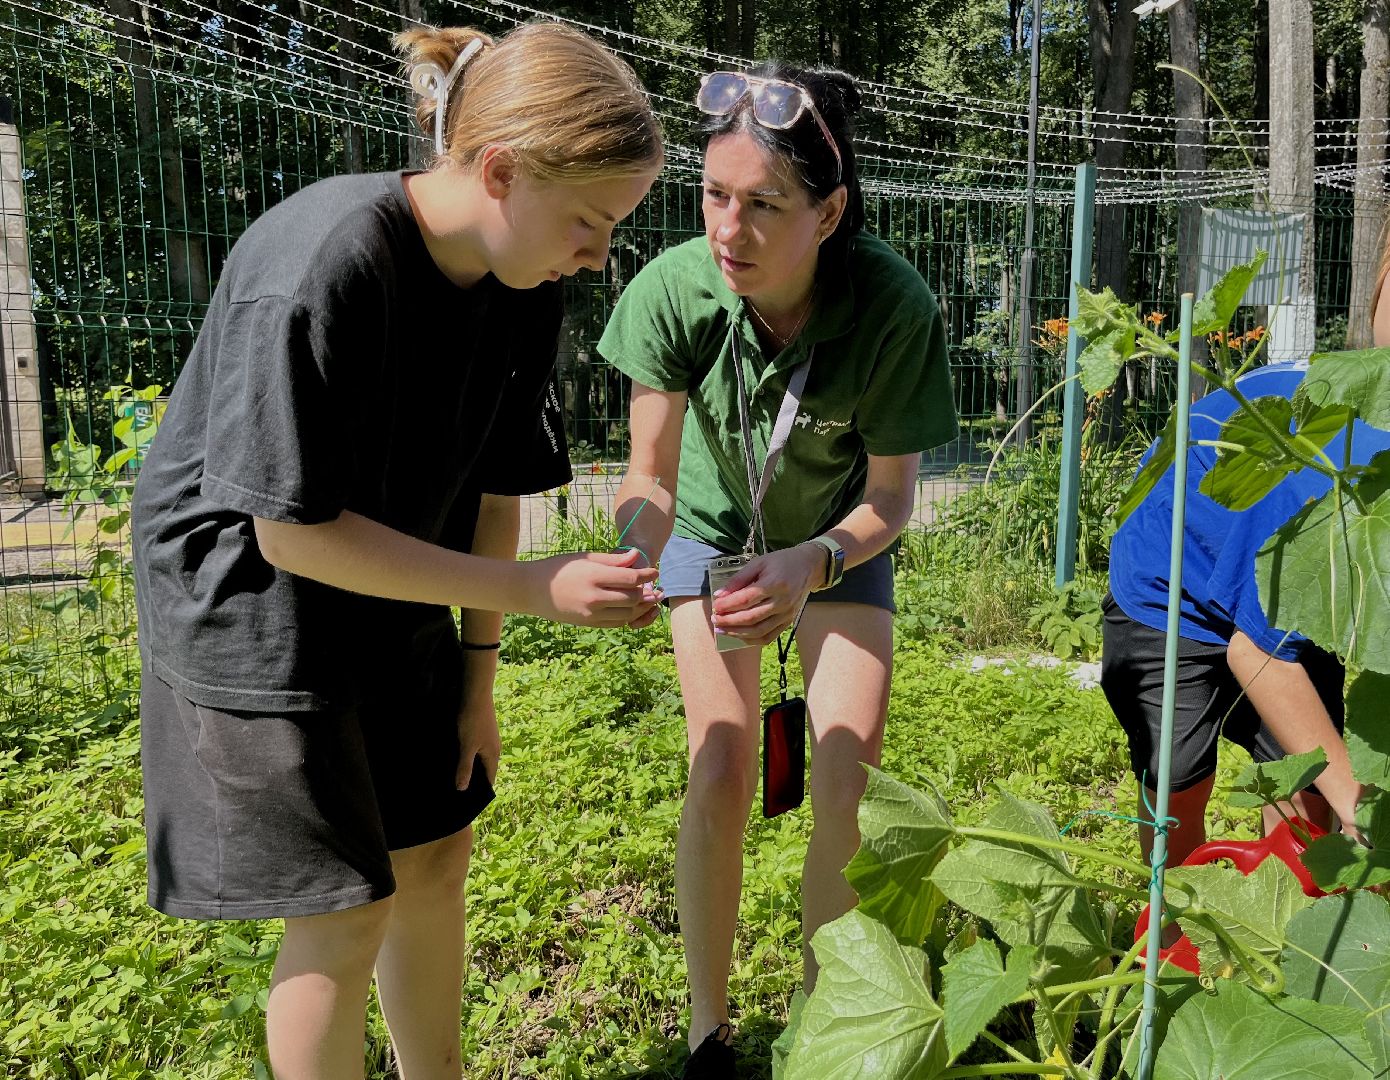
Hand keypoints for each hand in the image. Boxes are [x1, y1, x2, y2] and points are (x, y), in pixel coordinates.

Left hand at [456, 695, 500, 789]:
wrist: (476, 696)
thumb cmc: (473, 721)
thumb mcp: (467, 746)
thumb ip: (465, 767)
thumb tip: (462, 788)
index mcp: (493, 755)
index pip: (489, 779)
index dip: (481, 790)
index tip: (468, 800)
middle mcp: (494, 749)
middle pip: (485, 770)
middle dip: (474, 779)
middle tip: (458, 790)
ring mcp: (488, 740)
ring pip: (480, 759)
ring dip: (471, 767)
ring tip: (456, 775)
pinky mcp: (482, 733)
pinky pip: (477, 750)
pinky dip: (469, 756)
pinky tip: (457, 757)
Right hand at [522, 548, 660, 626]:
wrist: (533, 590)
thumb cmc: (560, 568)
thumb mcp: (585, 558)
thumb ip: (613, 559)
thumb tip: (637, 555)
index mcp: (594, 576)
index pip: (630, 578)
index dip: (647, 575)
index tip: (655, 572)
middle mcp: (594, 597)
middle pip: (632, 597)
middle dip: (646, 592)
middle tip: (654, 586)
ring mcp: (592, 614)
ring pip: (628, 613)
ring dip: (641, 606)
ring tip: (649, 598)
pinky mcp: (590, 624)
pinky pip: (617, 622)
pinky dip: (628, 616)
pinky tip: (633, 607)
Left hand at [710, 543, 822, 647]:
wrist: (809, 567)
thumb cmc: (781, 562)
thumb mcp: (759, 563)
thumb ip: (739, 579)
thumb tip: (719, 595)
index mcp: (775, 583)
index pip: (746, 599)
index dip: (728, 605)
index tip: (714, 606)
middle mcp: (782, 601)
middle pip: (751, 618)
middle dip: (729, 621)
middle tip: (714, 619)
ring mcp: (787, 614)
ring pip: (759, 631)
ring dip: (737, 633)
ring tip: (721, 629)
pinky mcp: (788, 622)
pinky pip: (768, 637)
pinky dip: (751, 639)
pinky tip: (738, 635)